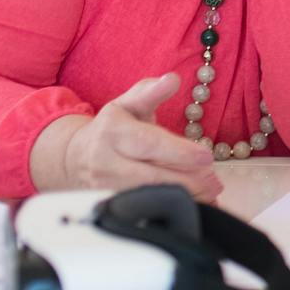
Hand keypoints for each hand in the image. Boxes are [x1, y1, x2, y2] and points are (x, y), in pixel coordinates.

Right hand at [38, 74, 222, 200]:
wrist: (75, 155)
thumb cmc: (113, 127)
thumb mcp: (130, 103)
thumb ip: (152, 91)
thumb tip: (172, 79)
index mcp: (113, 131)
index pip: (149, 143)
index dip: (179, 152)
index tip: (206, 156)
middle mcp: (105, 160)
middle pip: (149, 176)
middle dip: (186, 181)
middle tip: (214, 182)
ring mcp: (103, 186)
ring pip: (146, 196)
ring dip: (181, 198)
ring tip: (210, 193)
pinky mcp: (107, 204)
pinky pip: (141, 210)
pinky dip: (168, 209)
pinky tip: (191, 205)